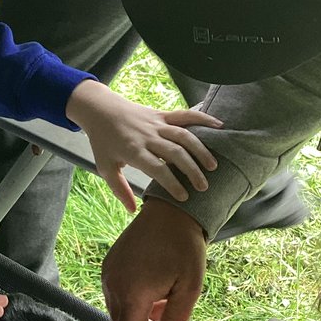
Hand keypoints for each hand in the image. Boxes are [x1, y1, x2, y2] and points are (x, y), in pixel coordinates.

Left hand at [65, 79, 220, 209]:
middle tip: (203, 187)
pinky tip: (219, 126)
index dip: (172, 183)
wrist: (100, 110)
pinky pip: (185, 115)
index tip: (183, 197)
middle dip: (191, 170)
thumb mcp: (105, 168)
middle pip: (175, 153)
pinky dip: (203, 119)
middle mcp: (148, 136)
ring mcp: (157, 124)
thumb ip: (120, 189)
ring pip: (184, 135)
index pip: (157, 169)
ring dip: (200, 150)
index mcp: (133, 151)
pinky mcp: (162, 114)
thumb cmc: (103, 142)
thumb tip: (133, 211)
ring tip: (213, 167)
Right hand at [102, 200, 206, 320]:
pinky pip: (114, 293)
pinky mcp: (108, 266)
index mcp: (133, 293)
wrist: (170, 213)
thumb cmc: (184, 249)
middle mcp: (114, 285)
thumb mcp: (190, 288)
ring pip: (116, 309)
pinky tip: (150, 291)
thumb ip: (175, 320)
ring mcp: (108, 274)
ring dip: (135, 315)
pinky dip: (129, 300)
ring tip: (160, 306)